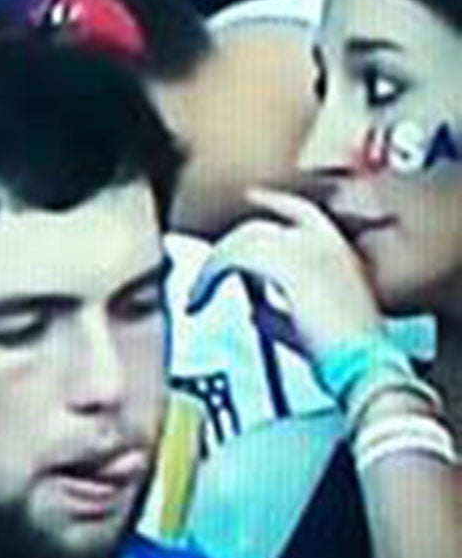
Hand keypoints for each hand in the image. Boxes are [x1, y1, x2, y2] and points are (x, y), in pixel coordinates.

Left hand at [188, 186, 387, 365]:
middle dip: (225, 251)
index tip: (252, 198)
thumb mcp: (308, 326)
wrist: (361, 359)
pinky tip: (197, 299)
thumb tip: (254, 310)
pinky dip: (207, 277)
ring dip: (211, 269)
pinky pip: (231, 257)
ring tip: (197, 296)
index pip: (300, 211)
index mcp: (338, 248)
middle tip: (204, 277)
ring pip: (240, 240)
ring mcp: (307, 246)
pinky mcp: (285, 262)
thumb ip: (278, 313)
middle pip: (258, 227)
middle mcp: (325, 239)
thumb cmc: (344, 352)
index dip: (273, 203)